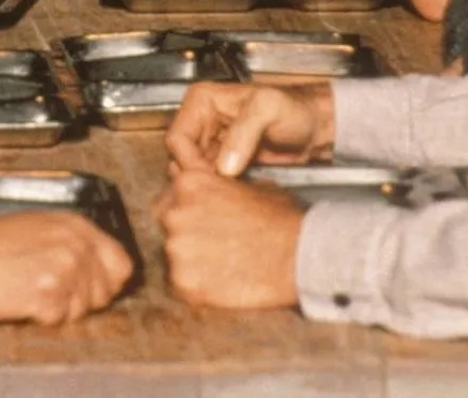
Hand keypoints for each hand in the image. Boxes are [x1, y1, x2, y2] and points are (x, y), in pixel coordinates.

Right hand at [0, 213, 133, 324]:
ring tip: (29, 290)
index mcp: (76, 225)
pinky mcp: (49, 294)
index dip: (108, 282)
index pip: (122, 263)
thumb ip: (73, 244)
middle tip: (49, 291)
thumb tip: (102, 272)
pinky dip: (40, 316)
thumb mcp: (38, 227)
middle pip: (105, 292)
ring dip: (58, 308)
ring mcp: (64, 269)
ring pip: (82, 309)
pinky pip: (58, 320)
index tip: (92, 289)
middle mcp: (76, 245)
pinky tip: (21, 299)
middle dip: (82, 300)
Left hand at [157, 171, 303, 309]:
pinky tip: (222, 281)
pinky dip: (197, 284)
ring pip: (173, 254)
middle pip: (167, 221)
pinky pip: (181, 283)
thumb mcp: (248, 184)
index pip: (170, 190)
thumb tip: (209, 183)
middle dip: (185, 230)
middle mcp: (175, 213)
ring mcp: (177, 249)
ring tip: (223, 263)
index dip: (183, 202)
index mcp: (189, 183)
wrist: (300, 256)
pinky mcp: (183, 282)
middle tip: (214, 242)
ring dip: (190, 258)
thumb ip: (217, 183)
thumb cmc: (281, 219)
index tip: (195, 214)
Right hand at [166, 81, 334, 177]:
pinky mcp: (222, 162)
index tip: (213, 177)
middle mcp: (202, 121)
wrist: (315, 129)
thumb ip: (244, 132)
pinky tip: (237, 192)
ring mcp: (211, 143)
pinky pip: (211, 181)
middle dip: (200, 176)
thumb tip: (224, 165)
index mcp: (202, 100)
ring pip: (194, 173)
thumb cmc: (296, 110)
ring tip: (234, 191)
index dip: (191, 161)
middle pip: (181, 159)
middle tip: (224, 188)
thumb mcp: (269, 109)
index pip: (178, 138)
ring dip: (210, 185)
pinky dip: (220, 190)